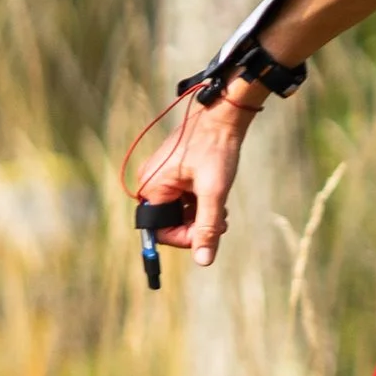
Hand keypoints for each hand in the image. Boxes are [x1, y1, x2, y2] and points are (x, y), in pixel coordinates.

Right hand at [135, 95, 257, 268]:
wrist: (224, 115)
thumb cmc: (216, 149)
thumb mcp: (214, 192)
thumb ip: (208, 227)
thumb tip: (203, 260)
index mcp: (152, 186)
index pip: (159, 231)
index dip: (183, 238)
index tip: (208, 234)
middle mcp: (152, 182)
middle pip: (169, 222)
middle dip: (195, 226)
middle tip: (221, 222)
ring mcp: (162, 176)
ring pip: (179, 211)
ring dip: (201, 215)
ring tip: (222, 209)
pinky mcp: (175, 172)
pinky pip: (183, 198)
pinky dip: (200, 203)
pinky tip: (217, 197)